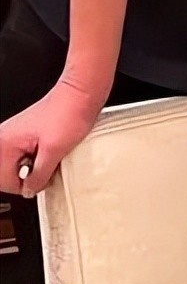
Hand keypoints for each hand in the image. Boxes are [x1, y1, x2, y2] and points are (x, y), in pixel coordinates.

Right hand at [0, 78, 104, 195]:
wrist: (82, 94)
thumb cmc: (69, 112)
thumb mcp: (55, 150)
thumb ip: (39, 175)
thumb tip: (30, 190)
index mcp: (4, 143)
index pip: (4, 181)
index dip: (27, 185)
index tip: (43, 179)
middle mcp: (6, 139)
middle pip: (11, 174)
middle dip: (32, 175)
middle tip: (50, 165)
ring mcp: (17, 138)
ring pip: (22, 167)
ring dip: (39, 167)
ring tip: (54, 155)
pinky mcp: (28, 137)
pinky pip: (31, 158)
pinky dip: (43, 159)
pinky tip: (55, 151)